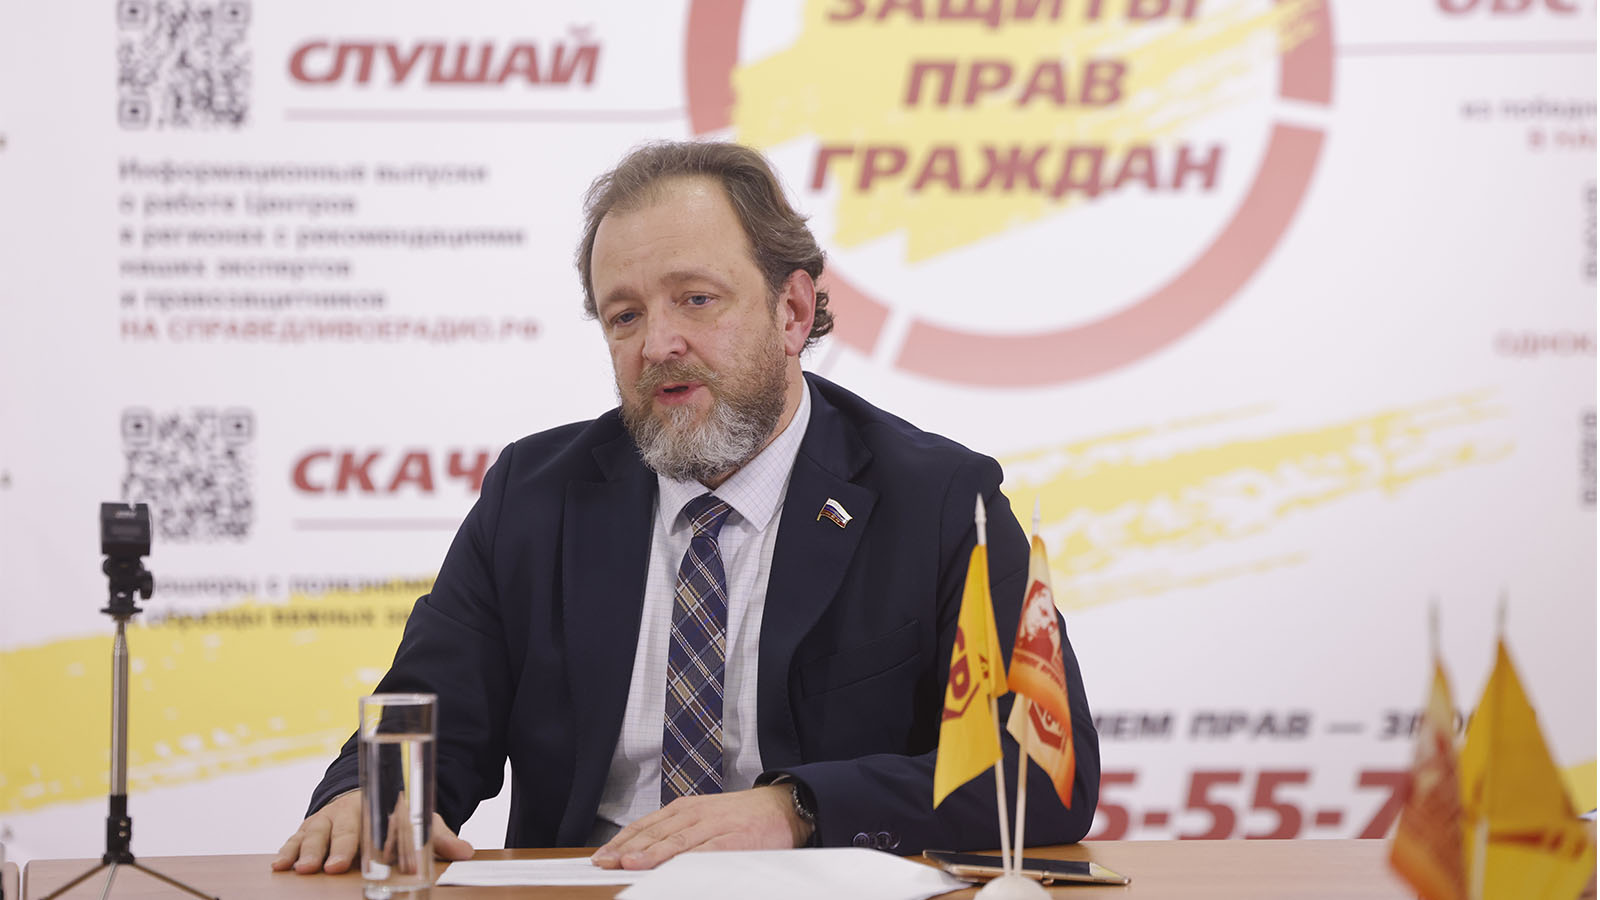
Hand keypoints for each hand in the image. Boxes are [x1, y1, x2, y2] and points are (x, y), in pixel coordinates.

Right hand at [270, 790, 474, 873]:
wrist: (365, 794)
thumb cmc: (395, 815)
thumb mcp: (419, 823)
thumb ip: (440, 839)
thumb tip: (466, 852)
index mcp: (379, 807)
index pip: (374, 823)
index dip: (365, 841)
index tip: (352, 859)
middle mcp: (351, 811)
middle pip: (341, 829)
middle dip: (334, 848)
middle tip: (327, 867)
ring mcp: (328, 819)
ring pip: (315, 832)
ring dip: (306, 850)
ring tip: (299, 868)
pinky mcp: (310, 827)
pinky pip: (296, 837)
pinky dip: (288, 849)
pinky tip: (279, 864)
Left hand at [592, 785, 809, 870]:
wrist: (782, 805)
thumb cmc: (741, 816)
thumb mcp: (704, 816)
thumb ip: (677, 832)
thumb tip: (643, 854)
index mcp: (685, 808)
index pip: (646, 825)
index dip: (622, 841)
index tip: (602, 855)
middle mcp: (696, 814)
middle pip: (656, 832)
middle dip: (628, 849)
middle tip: (605, 862)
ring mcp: (715, 825)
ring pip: (677, 840)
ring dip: (652, 853)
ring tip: (630, 864)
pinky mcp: (735, 839)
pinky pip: (708, 851)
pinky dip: (689, 860)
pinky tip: (673, 869)